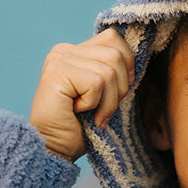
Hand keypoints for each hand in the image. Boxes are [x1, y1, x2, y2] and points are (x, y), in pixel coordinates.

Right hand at [29, 28, 134, 159]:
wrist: (52, 148)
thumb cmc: (77, 127)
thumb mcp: (102, 94)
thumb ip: (112, 72)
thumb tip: (134, 64)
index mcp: (75, 51)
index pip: (113, 38)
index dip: (126, 64)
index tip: (118, 91)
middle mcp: (64, 50)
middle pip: (115, 55)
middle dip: (120, 89)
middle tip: (103, 110)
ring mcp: (59, 59)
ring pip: (109, 70)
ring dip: (108, 101)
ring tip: (93, 114)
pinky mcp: (58, 72)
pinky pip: (96, 83)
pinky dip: (95, 104)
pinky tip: (78, 112)